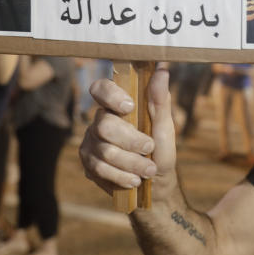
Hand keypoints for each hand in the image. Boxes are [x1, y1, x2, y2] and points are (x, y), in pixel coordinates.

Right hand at [79, 70, 174, 196]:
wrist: (155, 185)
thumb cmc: (160, 150)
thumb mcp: (165, 126)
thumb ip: (160, 100)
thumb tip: (163, 69)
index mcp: (116, 106)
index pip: (100, 89)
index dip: (110, 95)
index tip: (129, 106)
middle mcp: (99, 122)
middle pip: (104, 125)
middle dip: (130, 140)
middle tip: (150, 148)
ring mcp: (91, 143)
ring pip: (104, 151)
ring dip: (131, 163)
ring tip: (149, 170)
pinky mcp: (88, 165)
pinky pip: (99, 169)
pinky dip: (121, 176)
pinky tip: (134, 180)